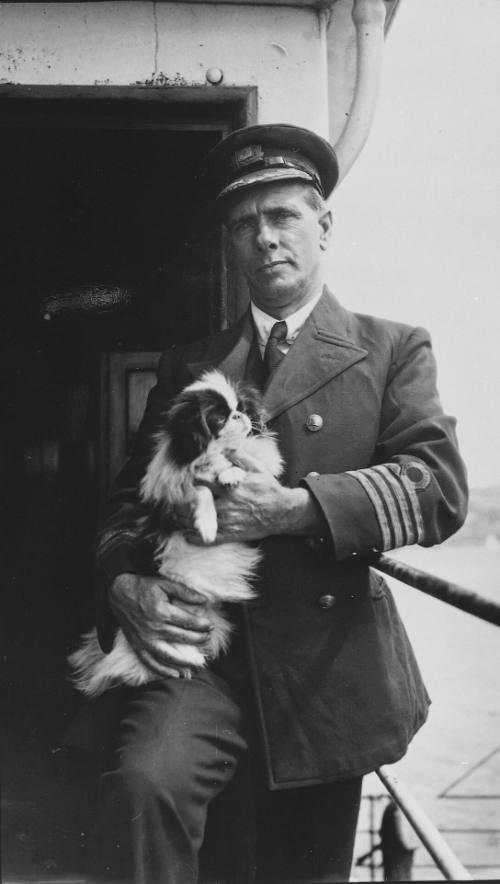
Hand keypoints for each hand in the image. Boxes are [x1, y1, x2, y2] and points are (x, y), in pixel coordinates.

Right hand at [109, 573, 212, 677]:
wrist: (119, 593)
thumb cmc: (144, 587)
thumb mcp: (165, 583)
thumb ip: (184, 591)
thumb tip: (204, 600)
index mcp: (162, 612)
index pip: (187, 622)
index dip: (201, 625)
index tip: (210, 626)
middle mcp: (154, 628)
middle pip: (181, 638)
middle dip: (198, 640)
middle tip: (208, 639)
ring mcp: (144, 640)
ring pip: (168, 655)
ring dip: (185, 661)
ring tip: (198, 663)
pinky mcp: (137, 646)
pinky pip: (150, 662)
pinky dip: (163, 671)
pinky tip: (176, 675)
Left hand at [187, 450, 324, 543]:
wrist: (282, 512)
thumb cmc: (268, 488)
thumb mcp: (257, 468)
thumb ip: (239, 456)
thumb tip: (224, 448)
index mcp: (230, 488)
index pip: (203, 481)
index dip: (192, 479)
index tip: (185, 479)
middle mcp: (227, 505)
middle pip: (196, 503)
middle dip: (183, 501)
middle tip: (173, 500)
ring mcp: (228, 522)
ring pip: (199, 522)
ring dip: (184, 520)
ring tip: (175, 516)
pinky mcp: (231, 535)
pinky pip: (209, 539)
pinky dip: (196, 538)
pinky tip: (187, 535)